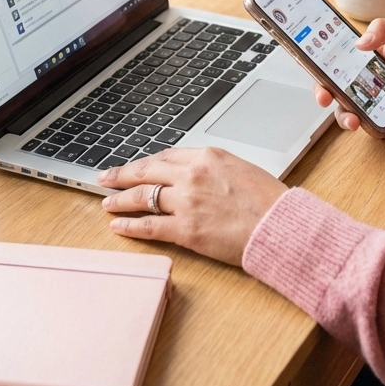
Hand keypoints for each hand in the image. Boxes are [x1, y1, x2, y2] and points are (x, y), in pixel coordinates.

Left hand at [97, 147, 286, 264]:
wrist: (279, 225)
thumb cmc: (267, 199)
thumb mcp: (239, 168)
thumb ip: (211, 168)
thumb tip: (192, 174)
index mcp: (207, 156)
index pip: (164, 156)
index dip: (144, 163)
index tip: (133, 167)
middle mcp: (192, 175)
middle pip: (146, 172)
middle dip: (121, 175)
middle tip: (105, 178)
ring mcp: (186, 202)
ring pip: (142, 197)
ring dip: (120, 200)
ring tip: (107, 202)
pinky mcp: (185, 230)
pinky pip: (149, 226)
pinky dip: (130, 226)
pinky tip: (119, 226)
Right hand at [314, 19, 384, 136]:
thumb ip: (384, 29)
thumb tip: (360, 42)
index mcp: (363, 63)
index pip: (333, 68)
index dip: (320, 74)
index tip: (318, 78)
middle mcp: (365, 86)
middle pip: (335, 94)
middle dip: (326, 98)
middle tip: (328, 99)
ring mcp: (376, 106)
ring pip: (352, 116)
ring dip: (349, 119)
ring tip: (356, 120)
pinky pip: (384, 129)